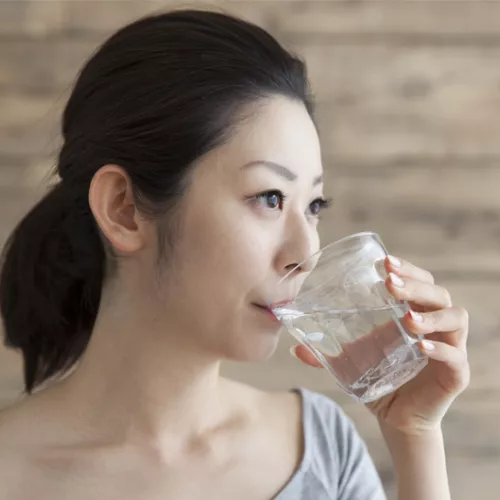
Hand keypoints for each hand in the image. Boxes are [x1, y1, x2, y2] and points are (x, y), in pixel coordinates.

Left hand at [291, 256, 469, 434]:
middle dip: (415, 284)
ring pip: (456, 317)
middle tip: (390, 284)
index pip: (418, 280)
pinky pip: (456, 355)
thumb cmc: (380, 380)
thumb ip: (325, 353)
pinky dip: (441, 348)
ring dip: (432, 313)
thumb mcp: (351, 361)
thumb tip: (294, 346)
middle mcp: (434, 324)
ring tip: (406, 317)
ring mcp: (448, 347)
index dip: (406, 269)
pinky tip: (421, 346)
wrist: (397, 418)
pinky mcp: (455, 374)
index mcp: (412, 312)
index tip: (383, 263)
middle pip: (437, 293)